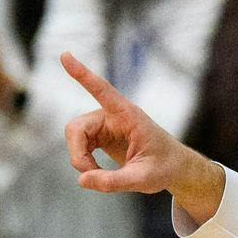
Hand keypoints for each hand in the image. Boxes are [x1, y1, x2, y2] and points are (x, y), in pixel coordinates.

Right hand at [60, 52, 223, 221]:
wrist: (172, 167)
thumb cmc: (163, 168)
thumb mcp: (144, 179)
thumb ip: (115, 181)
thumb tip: (81, 181)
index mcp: (128, 116)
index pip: (102, 91)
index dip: (82, 74)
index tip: (65, 55)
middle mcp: (112, 114)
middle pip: (76, 128)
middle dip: (77, 154)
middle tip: (90, 175)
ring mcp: (103, 123)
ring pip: (74, 137)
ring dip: (80, 159)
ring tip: (100, 177)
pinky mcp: (99, 134)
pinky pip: (79, 145)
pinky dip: (83, 161)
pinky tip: (97, 172)